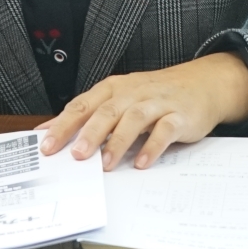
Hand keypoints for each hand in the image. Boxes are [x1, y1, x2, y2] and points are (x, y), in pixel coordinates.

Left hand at [36, 53, 247, 171]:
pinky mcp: (179, 116)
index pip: (83, 105)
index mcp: (113, 89)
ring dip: (119, 141)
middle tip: (76, 156)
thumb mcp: (120, 99)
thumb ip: (88, 115)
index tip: (47, 146)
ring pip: (135, 118)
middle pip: (107, 111)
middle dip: (90, 133)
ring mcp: (157, 103)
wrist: (201, 84)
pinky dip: (153, 146)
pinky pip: (165, 130)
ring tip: (106, 164)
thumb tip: (50, 130)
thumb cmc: (153, 96)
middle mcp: (133, 93)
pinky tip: (142, 162)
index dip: (64, 125)